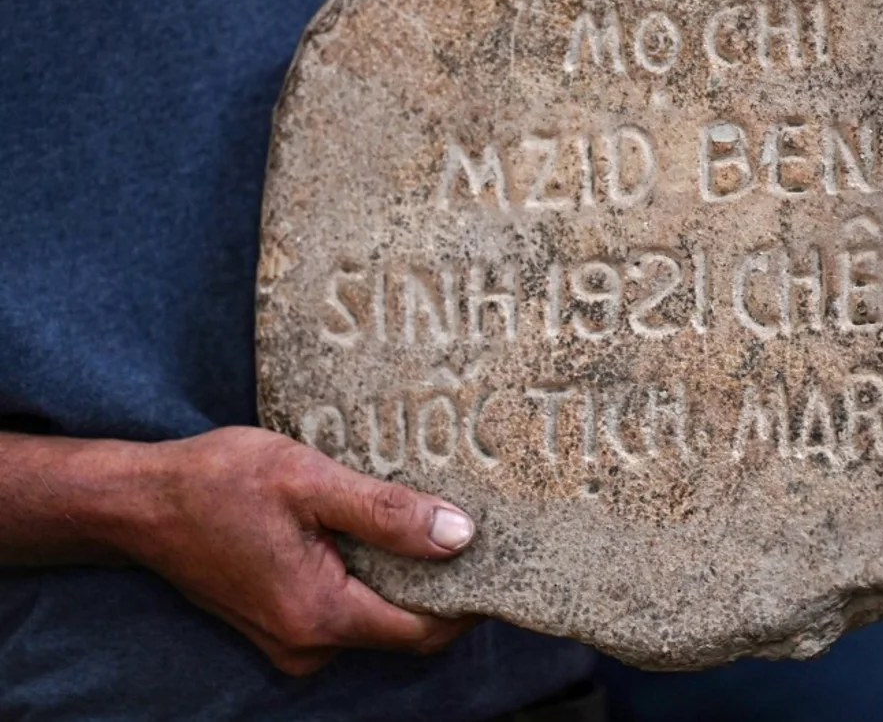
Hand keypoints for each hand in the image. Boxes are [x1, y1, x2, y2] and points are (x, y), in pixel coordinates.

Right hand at [118, 426, 478, 674]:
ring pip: (375, 618)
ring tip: (431, 521)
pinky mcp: (279, 621)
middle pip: (405, 629)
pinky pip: (346, 609)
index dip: (470, 602)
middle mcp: (307, 642)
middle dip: (444, 588)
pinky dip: (371, 577)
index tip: (502, 561)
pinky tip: (382, 532)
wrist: (139, 501)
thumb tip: (460, 536)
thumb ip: (386, 513)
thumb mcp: (310, 481)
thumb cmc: (218, 482)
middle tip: (476, 532)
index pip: (424, 631)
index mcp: (320, 614)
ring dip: (406, 579)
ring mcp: (290, 638)